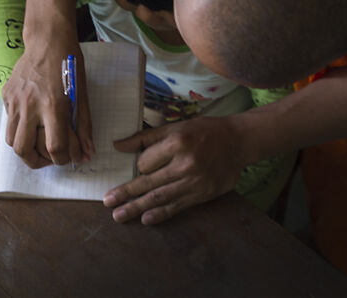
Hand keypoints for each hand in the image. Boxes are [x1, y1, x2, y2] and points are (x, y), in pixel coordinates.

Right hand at [2, 43, 94, 168]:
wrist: (47, 40)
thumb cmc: (69, 66)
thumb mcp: (82, 96)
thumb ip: (84, 127)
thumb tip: (87, 153)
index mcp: (53, 105)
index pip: (55, 146)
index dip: (65, 159)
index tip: (71, 158)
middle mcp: (30, 105)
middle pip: (24, 150)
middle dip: (38, 162)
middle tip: (50, 159)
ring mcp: (14, 100)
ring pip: (12, 140)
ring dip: (26, 149)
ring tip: (40, 146)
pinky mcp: (6, 95)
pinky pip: (9, 122)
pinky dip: (21, 130)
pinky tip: (33, 123)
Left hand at [103, 116, 246, 224]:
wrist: (238, 141)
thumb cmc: (204, 131)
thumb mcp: (175, 127)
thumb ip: (145, 138)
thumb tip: (117, 146)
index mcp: (177, 142)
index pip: (146, 162)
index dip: (140, 165)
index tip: (141, 166)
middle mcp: (185, 163)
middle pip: (148, 183)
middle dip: (126, 194)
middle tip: (108, 202)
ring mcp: (195, 181)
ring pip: (160, 197)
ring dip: (137, 208)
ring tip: (119, 215)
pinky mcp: (203, 194)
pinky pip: (177, 206)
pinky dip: (161, 214)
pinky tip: (146, 219)